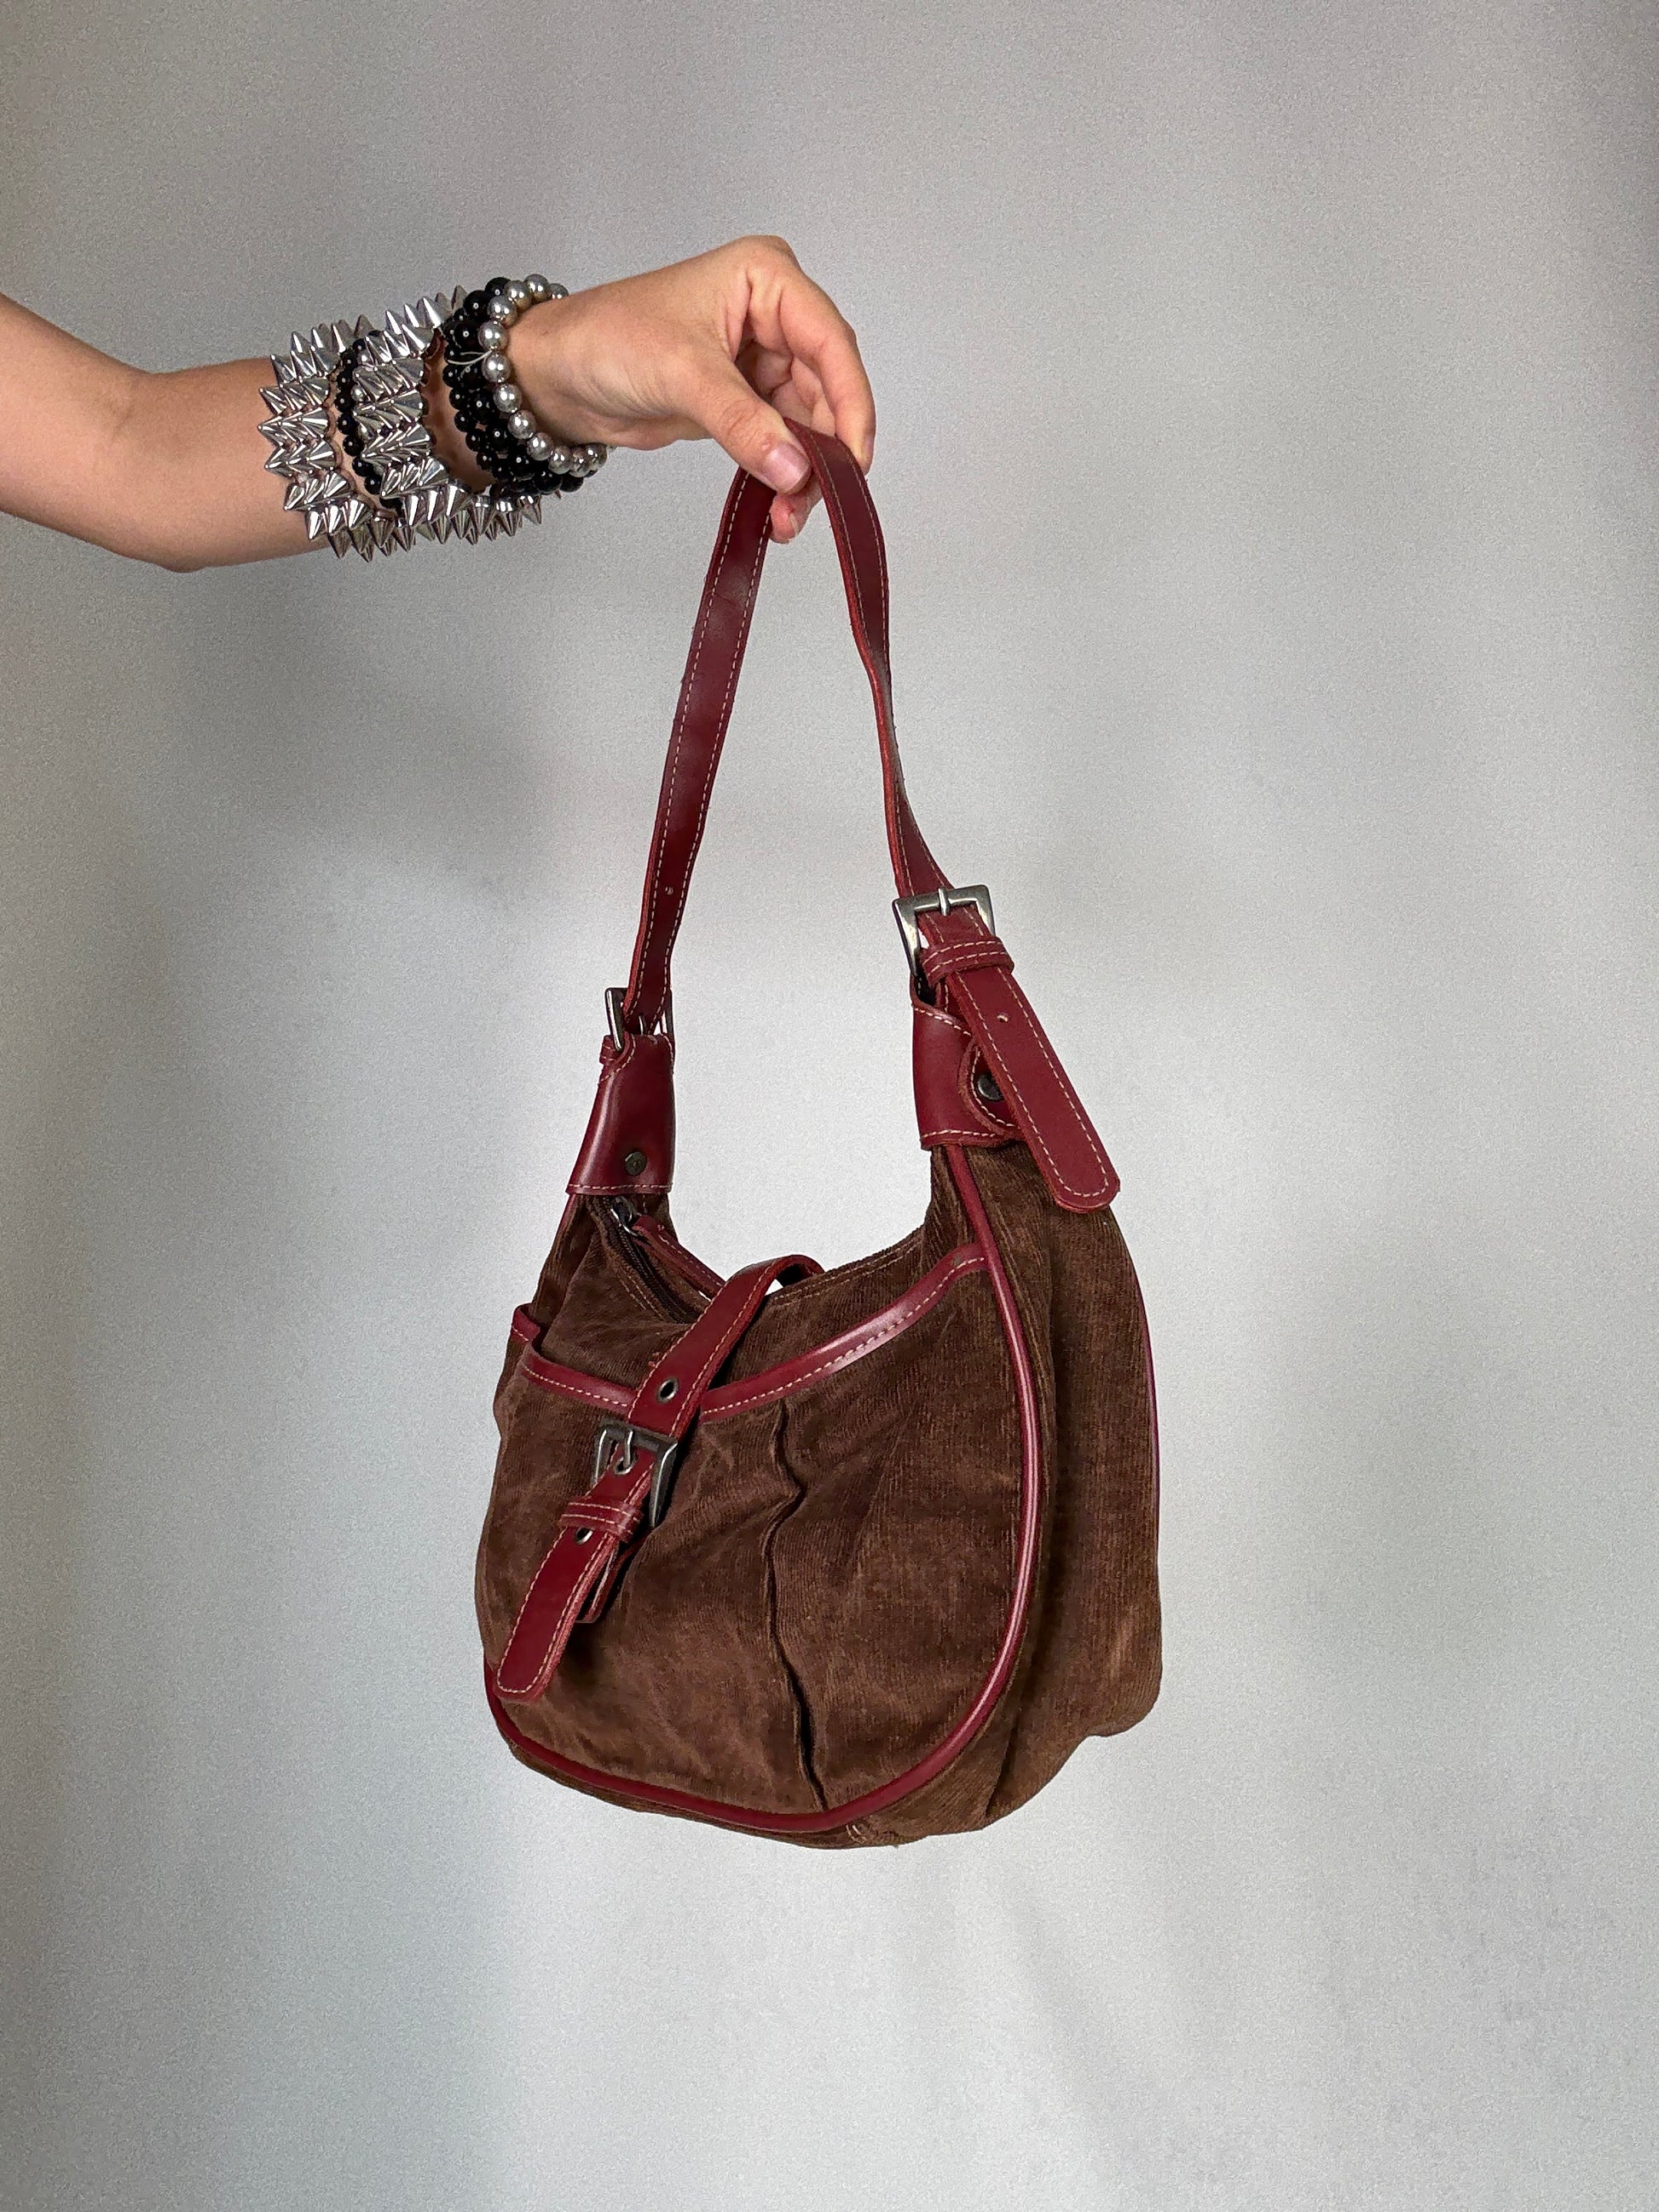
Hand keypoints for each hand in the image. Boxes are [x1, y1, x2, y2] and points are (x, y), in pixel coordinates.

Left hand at [502, 236, 873, 542]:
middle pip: (827, 389)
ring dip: (806, 474)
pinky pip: (784, 442)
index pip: (830, 342)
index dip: (850, 404)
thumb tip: (796, 469)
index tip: (853, 460)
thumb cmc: (607, 338)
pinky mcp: (748, 399)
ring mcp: (763, 358)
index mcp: (766, 277)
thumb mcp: (682, 374)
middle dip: (824, 450)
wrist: (559, 374)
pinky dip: (785, 477)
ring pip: (811, 424)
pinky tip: (779, 509)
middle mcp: (774, 313)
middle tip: (814, 500)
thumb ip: (744, 422)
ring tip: (787, 517)